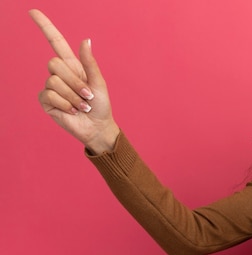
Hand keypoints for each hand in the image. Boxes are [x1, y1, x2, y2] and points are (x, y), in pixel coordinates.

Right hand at [29, 9, 118, 153]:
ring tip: (83, 106)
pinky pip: (50, 95)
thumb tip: (86, 40)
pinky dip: (66, 104)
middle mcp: (60, 74)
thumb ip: (90, 62)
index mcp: (73, 66)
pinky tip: (73, 111)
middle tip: (88, 95)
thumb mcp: (99, 82)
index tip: (33, 11)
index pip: (55, 42)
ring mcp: (51, 87)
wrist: (97, 127)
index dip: (45, 27)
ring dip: (73, 96)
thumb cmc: (101, 105)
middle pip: (54, 63)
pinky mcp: (46, 101)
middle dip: (74, 81)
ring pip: (54, 81)